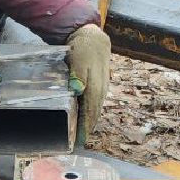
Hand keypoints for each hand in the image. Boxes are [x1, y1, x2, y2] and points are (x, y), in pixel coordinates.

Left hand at [65, 23, 110, 145]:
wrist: (94, 38)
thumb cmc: (82, 49)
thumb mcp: (76, 61)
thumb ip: (77, 76)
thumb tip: (78, 91)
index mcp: (94, 87)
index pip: (89, 112)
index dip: (84, 127)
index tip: (78, 141)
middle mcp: (101, 90)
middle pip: (94, 113)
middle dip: (88, 128)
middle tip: (78, 141)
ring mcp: (103, 87)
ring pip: (97, 108)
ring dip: (91, 121)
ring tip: (83, 133)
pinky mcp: (103, 84)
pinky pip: (98, 102)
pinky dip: (93, 112)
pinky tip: (88, 115)